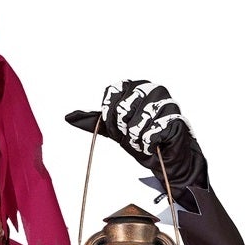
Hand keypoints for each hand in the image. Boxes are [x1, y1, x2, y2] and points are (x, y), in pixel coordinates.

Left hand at [65, 79, 194, 172]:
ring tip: (143, 141)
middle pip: (123, 108)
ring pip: (137, 123)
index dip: (111, 115)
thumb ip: (94, 121)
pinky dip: (148, 146)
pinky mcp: (176, 118)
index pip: (113, 92)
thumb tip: (69, 116)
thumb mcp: (114, 129)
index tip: (118, 127)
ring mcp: (165, 102)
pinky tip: (154, 145)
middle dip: (123, 130)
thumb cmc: (142, 139)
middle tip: (132, 136)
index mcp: (135, 86)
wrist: (164, 157)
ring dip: (136, 140)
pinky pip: (151, 135)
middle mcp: (151, 89)